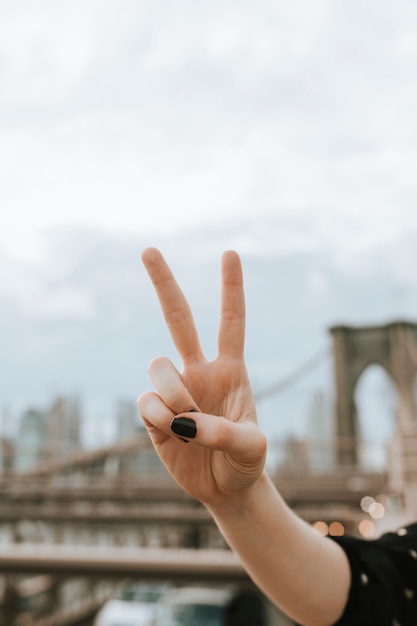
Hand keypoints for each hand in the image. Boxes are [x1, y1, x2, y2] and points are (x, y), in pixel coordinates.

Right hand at [138, 248, 265, 505]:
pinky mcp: (154, 415)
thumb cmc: (246, 462)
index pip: (231, 321)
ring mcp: (174, 390)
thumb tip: (183, 421)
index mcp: (231, 368)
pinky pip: (146, 402)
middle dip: (164, 283)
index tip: (230, 252)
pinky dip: (159, 418)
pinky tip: (173, 434)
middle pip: (178, 318)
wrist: (227, 489)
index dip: (230, 287)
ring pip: (158, 366)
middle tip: (148, 248)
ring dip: (173, 394)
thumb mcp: (253, 448)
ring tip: (189, 424)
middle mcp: (199, 370)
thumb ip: (225, 432)